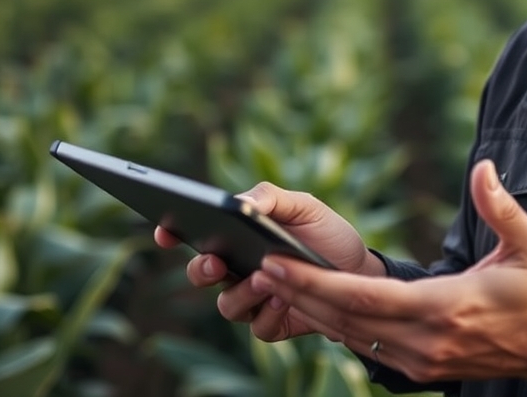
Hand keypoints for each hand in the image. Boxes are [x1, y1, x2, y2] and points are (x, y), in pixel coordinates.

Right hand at [153, 182, 384, 341]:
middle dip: (202, 270)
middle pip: (201, 275)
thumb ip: (270, 198)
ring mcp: (253, 300)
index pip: (194, 235)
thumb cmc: (326, 233)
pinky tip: (285, 298)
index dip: (171, 232)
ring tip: (265, 277)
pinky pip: (258, 328)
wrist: (362, 270)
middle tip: (217, 262)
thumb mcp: (304, 206)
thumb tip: (237, 203)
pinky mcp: (273, 324)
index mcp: (237, 237)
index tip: (164, 230)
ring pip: (227, 306)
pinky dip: (269, 314)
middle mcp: (237, 270)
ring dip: (243, 293)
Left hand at [247, 160, 526, 391]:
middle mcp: (425, 342)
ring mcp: (421, 362)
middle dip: (298, 293)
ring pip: (350, 337)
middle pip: (344, 320)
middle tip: (257, 267)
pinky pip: (366, 348)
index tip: (277, 262)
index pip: (363, 298)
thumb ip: (501, 207)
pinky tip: (313, 305)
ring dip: (310, 311)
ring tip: (273, 283)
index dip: (314, 282)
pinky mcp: (420, 369)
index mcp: (445, 308)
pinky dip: (336, 326)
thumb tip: (483, 167)